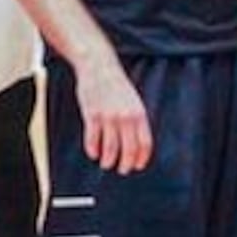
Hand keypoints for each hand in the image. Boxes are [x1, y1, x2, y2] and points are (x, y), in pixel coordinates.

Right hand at [75, 54, 152, 174]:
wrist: (99, 67)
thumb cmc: (116, 85)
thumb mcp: (133, 101)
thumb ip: (136, 120)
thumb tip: (137, 142)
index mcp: (139, 113)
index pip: (145, 143)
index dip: (141, 158)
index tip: (137, 166)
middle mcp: (126, 116)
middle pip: (129, 149)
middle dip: (125, 164)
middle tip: (122, 169)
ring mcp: (109, 116)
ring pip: (110, 149)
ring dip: (108, 161)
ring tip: (106, 164)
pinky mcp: (92, 115)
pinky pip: (92, 140)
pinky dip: (93, 150)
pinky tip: (93, 153)